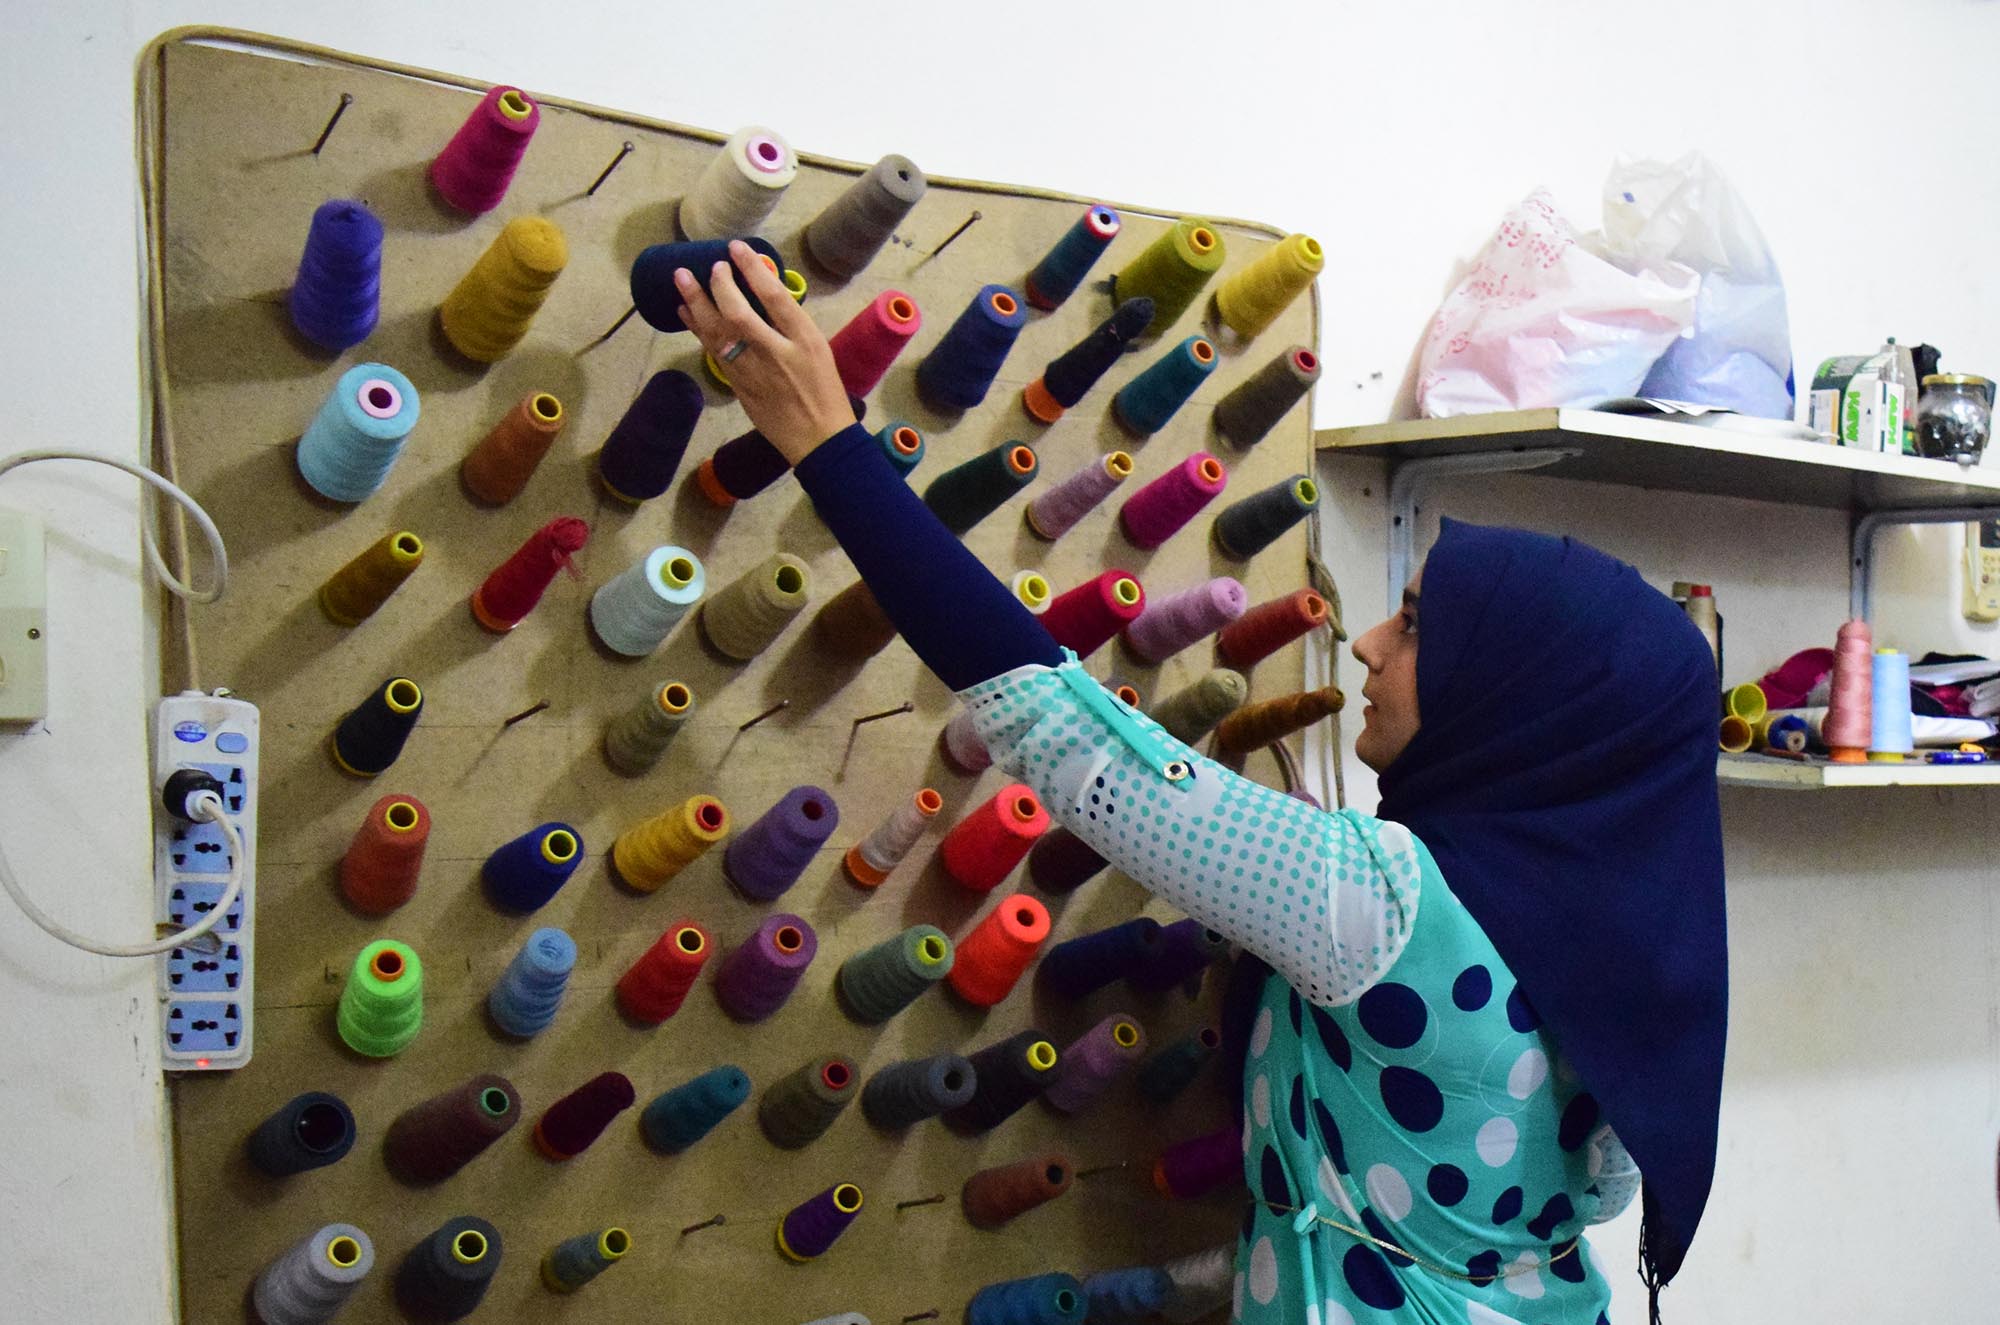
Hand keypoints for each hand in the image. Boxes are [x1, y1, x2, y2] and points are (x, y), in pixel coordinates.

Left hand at [674, 242, 854, 465]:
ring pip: (718, 334)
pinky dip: (698, 329)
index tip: (736, 248)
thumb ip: (791, 324)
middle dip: (718, 286)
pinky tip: (687, 313)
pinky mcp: (739, 387)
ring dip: (697, 305)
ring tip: (681, 281)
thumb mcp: (819, 349)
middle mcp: (777, 354)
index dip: (752, 269)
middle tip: (708, 266)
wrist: (819, 440)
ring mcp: (754, 373)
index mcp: (805, 340)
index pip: (775, 296)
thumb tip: (762, 293)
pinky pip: (714, 352)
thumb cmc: (825, 391)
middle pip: (739, 314)